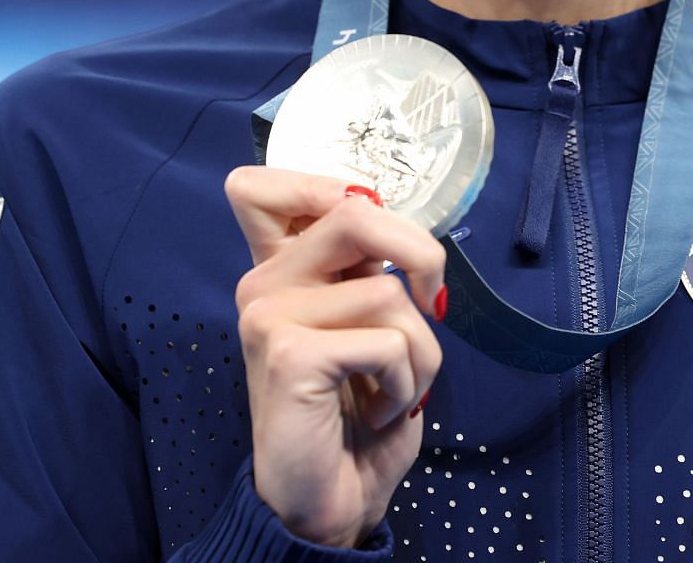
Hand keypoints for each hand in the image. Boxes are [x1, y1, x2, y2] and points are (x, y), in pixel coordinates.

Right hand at [224, 166, 446, 548]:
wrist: (327, 507)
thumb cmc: (355, 419)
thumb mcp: (368, 328)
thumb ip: (367, 272)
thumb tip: (407, 234)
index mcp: (280, 273)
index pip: (259, 187)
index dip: (324, 184)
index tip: (373, 235)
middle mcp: (263, 285)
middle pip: (353, 210)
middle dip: (420, 251)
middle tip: (433, 303)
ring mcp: (268, 316)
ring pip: (389, 292)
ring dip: (421, 351)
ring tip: (395, 392)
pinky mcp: (287, 354)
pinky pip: (387, 341)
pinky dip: (405, 382)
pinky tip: (378, 412)